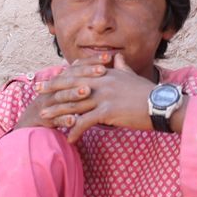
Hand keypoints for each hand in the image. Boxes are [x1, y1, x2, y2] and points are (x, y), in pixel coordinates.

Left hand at [25, 53, 158, 141]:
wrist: (161, 104)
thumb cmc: (147, 93)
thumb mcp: (132, 76)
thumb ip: (121, 66)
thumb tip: (116, 57)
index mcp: (105, 73)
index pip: (78, 73)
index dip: (61, 76)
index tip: (48, 78)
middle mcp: (101, 82)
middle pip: (70, 85)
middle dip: (51, 89)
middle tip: (35, 93)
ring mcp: (103, 96)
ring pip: (74, 104)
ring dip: (57, 112)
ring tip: (44, 119)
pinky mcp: (107, 111)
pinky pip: (85, 122)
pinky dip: (75, 131)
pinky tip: (69, 139)